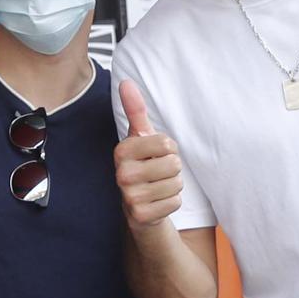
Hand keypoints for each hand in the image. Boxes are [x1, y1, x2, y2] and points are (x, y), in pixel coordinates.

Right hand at [114, 81, 181, 232]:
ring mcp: (130, 196)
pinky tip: (158, 201)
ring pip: (176, 184)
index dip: (168, 148)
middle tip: (157, 173)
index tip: (155, 154)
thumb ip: (135, 110)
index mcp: (122, 151)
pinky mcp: (141, 215)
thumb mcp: (140, 137)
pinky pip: (175, 202)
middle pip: (174, 164)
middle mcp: (122, 174)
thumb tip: (126, 82)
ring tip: (158, 186)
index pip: (167, 143)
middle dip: (172, 168)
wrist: (138, 204)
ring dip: (173, 185)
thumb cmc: (143, 164)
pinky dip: (172, 202)